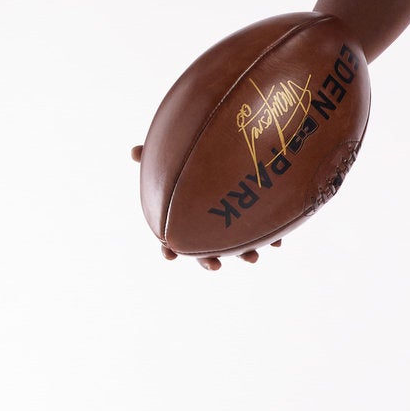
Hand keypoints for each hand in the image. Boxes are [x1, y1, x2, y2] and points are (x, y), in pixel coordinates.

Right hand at [132, 145, 280, 268]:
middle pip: (206, 249)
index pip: (173, 238)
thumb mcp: (173, 153)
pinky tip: (276, 243)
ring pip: (239, 245)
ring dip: (245, 254)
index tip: (169, 255)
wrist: (231, 144)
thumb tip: (133, 152)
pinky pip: (267, 231)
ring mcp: (235, 222)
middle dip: (209, 260)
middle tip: (214, 266)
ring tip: (252, 259)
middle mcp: (210, 223)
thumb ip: (154, 154)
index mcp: (187, 216)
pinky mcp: (259, 214)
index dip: (169, 249)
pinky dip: (271, 237)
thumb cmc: (194, 152)